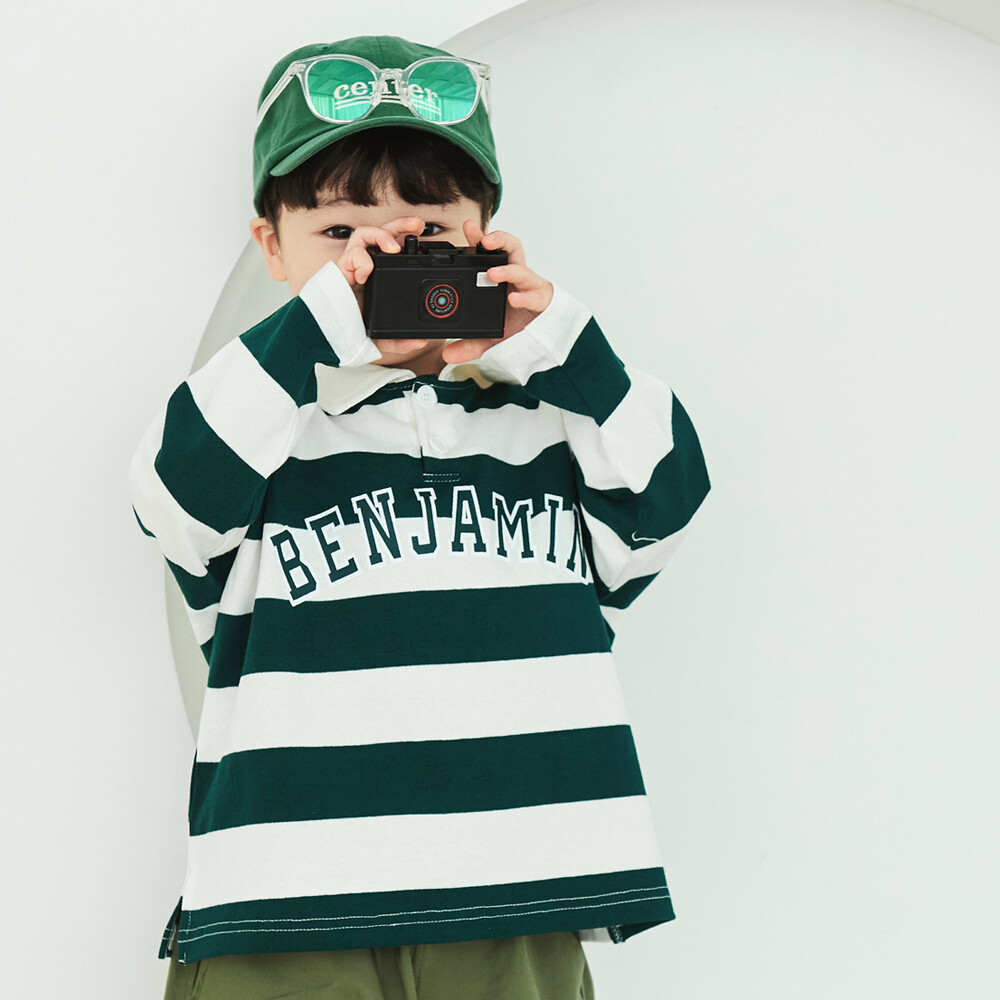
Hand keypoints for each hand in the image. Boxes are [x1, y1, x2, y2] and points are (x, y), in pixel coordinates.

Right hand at [337, 216, 432, 360]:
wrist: (327, 339)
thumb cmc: (350, 332)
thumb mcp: (383, 339)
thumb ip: (401, 342)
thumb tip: (421, 341)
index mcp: (378, 276)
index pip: (393, 250)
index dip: (407, 240)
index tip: (425, 238)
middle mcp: (365, 267)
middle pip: (382, 234)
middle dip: (400, 225)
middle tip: (418, 225)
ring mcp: (351, 267)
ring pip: (364, 234)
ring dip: (381, 234)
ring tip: (393, 247)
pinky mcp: (339, 271)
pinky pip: (351, 254)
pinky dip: (362, 261)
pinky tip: (366, 275)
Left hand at [441, 221, 553, 365]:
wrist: (545, 339)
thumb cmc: (519, 327)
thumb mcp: (490, 338)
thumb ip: (470, 345)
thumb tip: (447, 355)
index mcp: (503, 279)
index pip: (491, 253)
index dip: (479, 239)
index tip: (468, 228)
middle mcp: (517, 278)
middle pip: (511, 249)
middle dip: (498, 240)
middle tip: (484, 240)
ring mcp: (531, 287)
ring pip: (523, 268)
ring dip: (509, 268)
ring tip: (493, 271)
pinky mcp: (543, 301)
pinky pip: (535, 294)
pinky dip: (525, 296)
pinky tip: (513, 298)